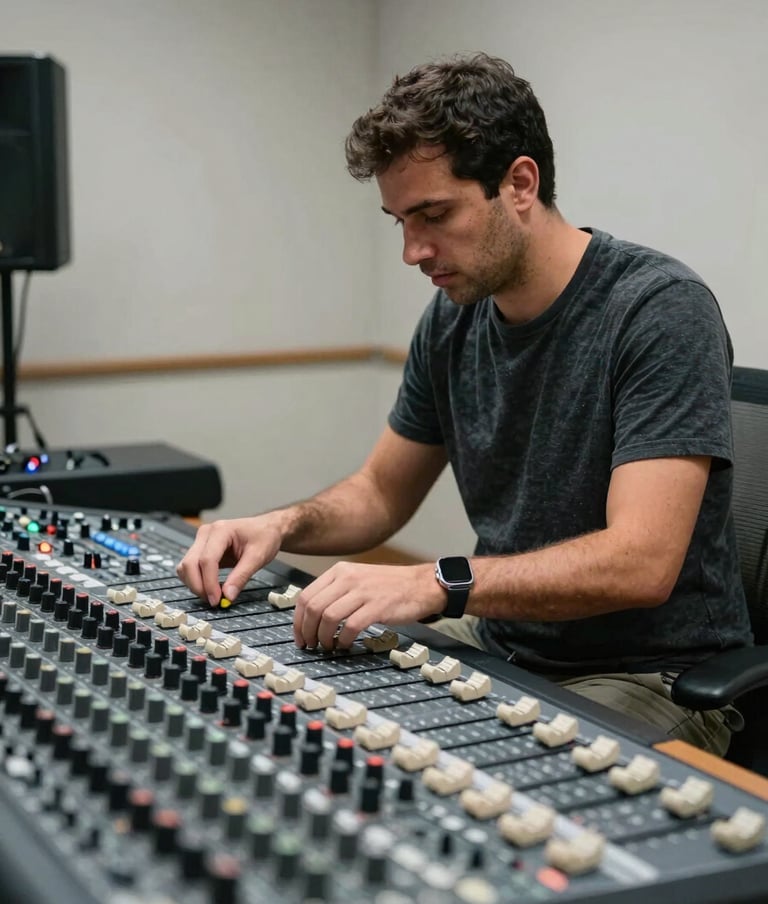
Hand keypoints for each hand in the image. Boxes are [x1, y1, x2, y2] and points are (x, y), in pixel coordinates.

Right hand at [176, 516, 281, 606]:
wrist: (266, 528)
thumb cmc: (264, 536)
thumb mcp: (258, 556)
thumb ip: (242, 576)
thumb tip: (228, 596)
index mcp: (221, 530)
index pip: (207, 560)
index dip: (209, 583)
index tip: (217, 599)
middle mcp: (207, 533)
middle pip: (190, 563)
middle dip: (198, 586)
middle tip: (213, 601)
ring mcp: (202, 540)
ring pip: (185, 566)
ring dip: (194, 584)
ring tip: (212, 595)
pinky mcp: (201, 549)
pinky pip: (189, 567)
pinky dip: (195, 580)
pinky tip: (209, 588)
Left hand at [293, 561, 444, 648]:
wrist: (421, 584)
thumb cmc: (389, 585)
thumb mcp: (357, 578)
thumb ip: (336, 591)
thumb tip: (312, 616)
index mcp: (340, 571)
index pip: (306, 596)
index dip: (298, 620)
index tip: (299, 636)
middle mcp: (348, 578)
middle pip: (313, 608)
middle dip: (307, 631)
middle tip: (310, 645)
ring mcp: (363, 592)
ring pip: (328, 617)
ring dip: (323, 638)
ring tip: (327, 646)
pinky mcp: (377, 607)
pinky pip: (350, 627)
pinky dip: (343, 640)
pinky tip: (344, 645)